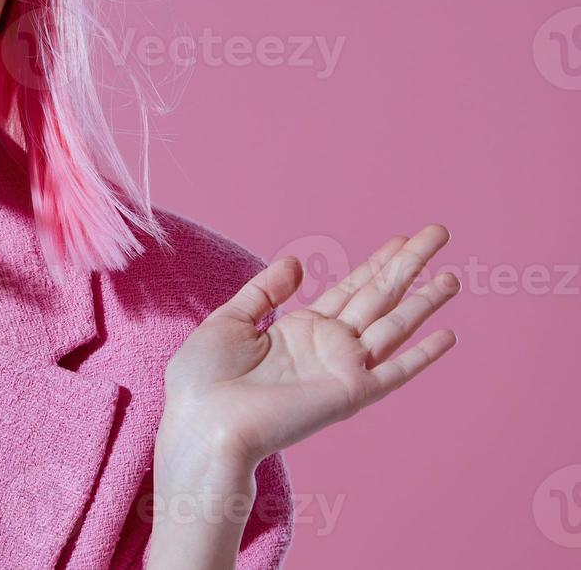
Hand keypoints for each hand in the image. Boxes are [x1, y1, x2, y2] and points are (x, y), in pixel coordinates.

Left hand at [158, 224, 460, 473]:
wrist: (201, 422)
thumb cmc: (203, 380)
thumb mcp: (230, 321)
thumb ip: (265, 291)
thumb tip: (295, 261)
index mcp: (298, 330)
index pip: (349, 289)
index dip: (375, 264)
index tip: (400, 239)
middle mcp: (327, 346)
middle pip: (378, 296)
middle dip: (408, 264)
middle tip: (438, 232)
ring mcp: (341, 368)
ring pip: (393, 325)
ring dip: (424, 301)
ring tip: (453, 275)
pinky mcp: (349, 393)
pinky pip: (395, 372)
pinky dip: (422, 355)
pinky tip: (448, 335)